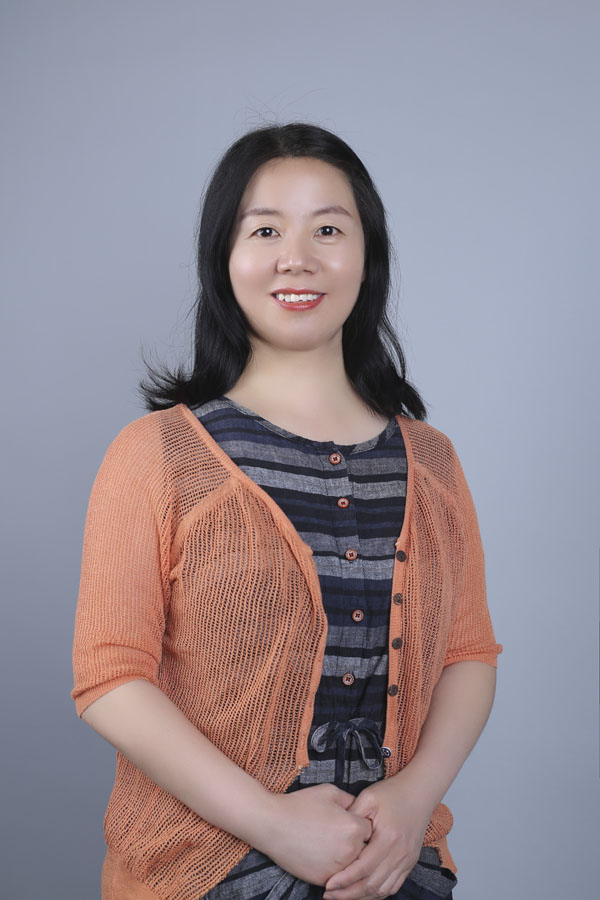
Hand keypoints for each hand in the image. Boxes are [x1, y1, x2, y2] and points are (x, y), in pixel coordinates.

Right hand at [259, 783, 372, 885]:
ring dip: (348, 858)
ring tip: (331, 845)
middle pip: (365, 849)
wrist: (272, 825)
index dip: (360, 823)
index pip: (370, 829)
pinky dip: (334, 869)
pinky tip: (322, 856)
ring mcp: (337, 868)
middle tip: (340, 834)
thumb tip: (360, 808)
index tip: (350, 821)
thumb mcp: (329, 791)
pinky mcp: (324, 879)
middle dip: (358, 842)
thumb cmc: (300, 805)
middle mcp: (350, 850)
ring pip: (352, 865)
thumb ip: (351, 800)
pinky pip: (338, 876)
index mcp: (353, 827)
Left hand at [321, 775, 432, 899]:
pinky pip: (393, 886)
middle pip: (372, 884)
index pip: (364, 868)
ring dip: (362, 896)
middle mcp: (400, 853)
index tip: (328, 885)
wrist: (420, 792)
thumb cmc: (393, 792)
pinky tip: (362, 892)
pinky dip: (377, 893)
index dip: (344, 880)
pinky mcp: (410, 862)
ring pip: (383, 890)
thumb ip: (352, 815)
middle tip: (329, 895)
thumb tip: (336, 833)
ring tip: (342, 896)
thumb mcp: (369, 797)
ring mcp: (407, 860)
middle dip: (349, 894)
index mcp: (388, 838)